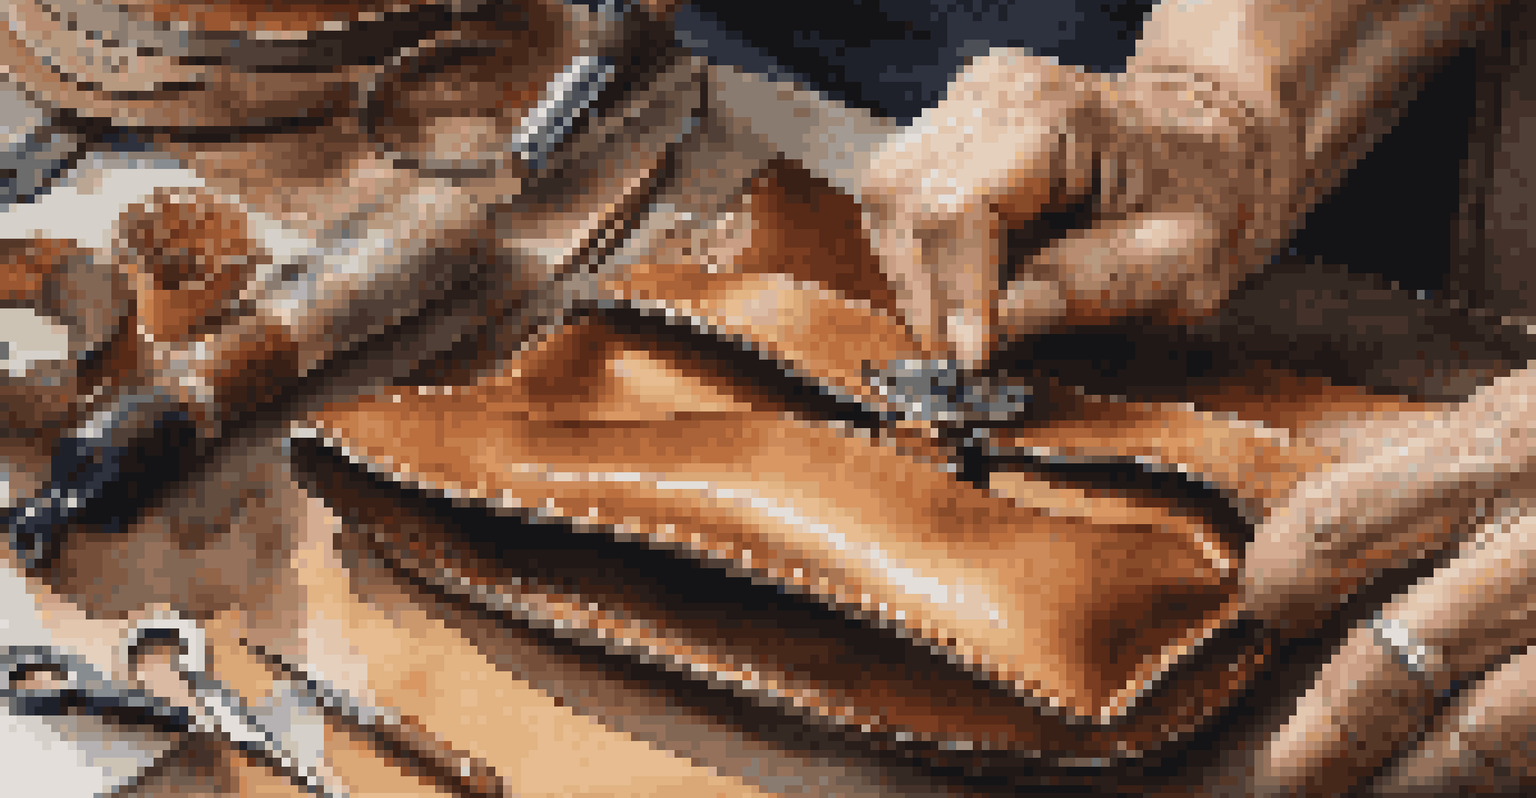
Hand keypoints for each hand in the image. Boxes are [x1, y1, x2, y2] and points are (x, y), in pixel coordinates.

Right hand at [859, 50, 1295, 365]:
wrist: (1214, 139)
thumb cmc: (1207, 201)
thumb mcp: (1182, 266)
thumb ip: (1085, 293)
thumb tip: (987, 335)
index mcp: (1061, 116)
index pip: (956, 208)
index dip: (953, 294)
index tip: (974, 358)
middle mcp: (998, 89)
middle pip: (904, 200)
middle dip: (929, 289)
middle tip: (978, 345)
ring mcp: (968, 96)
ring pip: (886, 195)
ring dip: (917, 270)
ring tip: (979, 308)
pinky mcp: (952, 118)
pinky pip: (896, 191)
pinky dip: (919, 248)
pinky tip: (972, 274)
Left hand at [1242, 365, 1535, 794]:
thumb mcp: (1531, 408)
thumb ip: (1440, 460)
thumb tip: (1322, 522)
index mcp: (1503, 451)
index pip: (1335, 525)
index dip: (1281, 578)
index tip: (1267, 607)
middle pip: (1392, 664)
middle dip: (1324, 737)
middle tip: (1283, 777)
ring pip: (1487, 738)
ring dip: (1416, 784)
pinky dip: (1515, 780)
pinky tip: (1484, 789)